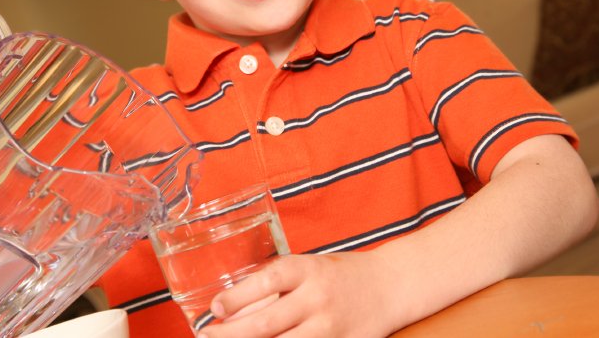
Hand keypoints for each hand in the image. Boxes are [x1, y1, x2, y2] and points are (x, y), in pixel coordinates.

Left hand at [199, 252, 402, 337]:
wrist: (391, 285)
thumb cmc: (341, 274)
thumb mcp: (309, 267)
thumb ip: (279, 285)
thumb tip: (234, 308)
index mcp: (307, 270)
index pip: (266, 282)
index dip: (237, 297)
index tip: (215, 308)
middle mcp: (317, 298)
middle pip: (267, 322)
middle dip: (232, 334)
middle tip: (208, 336)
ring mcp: (331, 327)